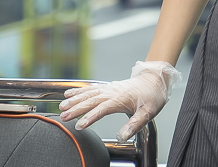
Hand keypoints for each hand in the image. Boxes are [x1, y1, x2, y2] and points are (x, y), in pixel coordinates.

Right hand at [59, 61, 180, 141]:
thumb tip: (123, 137)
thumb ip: (135, 124)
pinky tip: (68, 94)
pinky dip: (79, 91)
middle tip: (63, 117)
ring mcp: (109, 88)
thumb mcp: (148, 112)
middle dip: (76, 109)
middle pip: (91, 100)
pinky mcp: (108, 87)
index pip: (102, 109)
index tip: (79, 125)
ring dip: (74, 100)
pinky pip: (91, 88)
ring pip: (88, 93)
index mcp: (121, 99)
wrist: (155, 79)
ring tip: (62, 106)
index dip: (90, 117)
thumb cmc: (152, 96)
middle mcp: (112, 92)